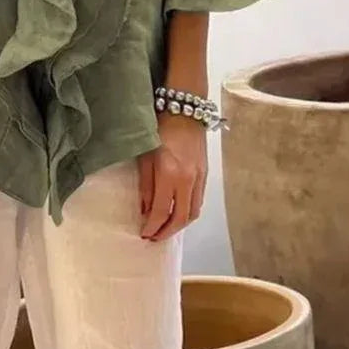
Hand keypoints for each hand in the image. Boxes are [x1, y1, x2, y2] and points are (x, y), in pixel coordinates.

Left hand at [138, 111, 207, 240]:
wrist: (184, 110)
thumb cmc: (159, 128)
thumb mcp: (145, 156)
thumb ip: (145, 185)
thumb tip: (144, 210)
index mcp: (169, 174)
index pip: (161, 211)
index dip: (152, 226)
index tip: (144, 234)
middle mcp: (187, 180)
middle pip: (180, 218)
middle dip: (166, 232)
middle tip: (154, 238)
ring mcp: (199, 178)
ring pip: (192, 212)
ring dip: (179, 225)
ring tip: (165, 228)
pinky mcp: (205, 174)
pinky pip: (198, 201)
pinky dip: (188, 212)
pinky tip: (177, 212)